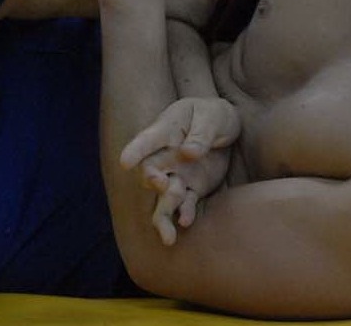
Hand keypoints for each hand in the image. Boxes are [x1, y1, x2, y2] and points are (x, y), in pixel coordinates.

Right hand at [121, 98, 240, 244]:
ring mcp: (177, 174)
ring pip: (163, 197)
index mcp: (166, 131)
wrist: (226, 127)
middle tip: (160, 184)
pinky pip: (185, 204)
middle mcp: (165, 156)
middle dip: (152, 181)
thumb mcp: (212, 117)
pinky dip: (184, 214)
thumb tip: (188, 153)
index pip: (147, 140)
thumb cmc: (213, 115)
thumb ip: (201, 134)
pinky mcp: (192, 188)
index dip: (135, 151)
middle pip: (150, 172)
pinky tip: (186, 222)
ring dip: (163, 214)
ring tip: (167, 235)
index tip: (124, 162)